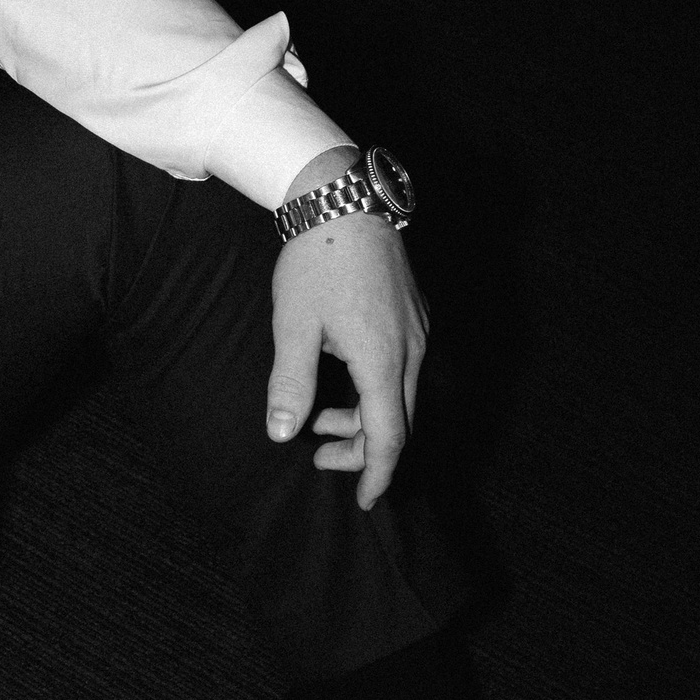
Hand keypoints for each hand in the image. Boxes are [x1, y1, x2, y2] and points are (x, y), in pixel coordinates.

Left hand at [267, 170, 428, 509]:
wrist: (344, 198)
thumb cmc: (315, 261)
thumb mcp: (293, 326)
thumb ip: (290, 384)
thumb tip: (282, 434)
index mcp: (383, 360)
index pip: (389, 437)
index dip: (376, 474)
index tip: (364, 501)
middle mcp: (411, 349)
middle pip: (399, 421)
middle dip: (363, 447)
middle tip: (319, 455)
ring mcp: (418, 330)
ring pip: (400, 393)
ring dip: (364, 414)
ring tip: (318, 414)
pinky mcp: (414, 313)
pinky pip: (401, 367)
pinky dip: (374, 387)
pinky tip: (338, 372)